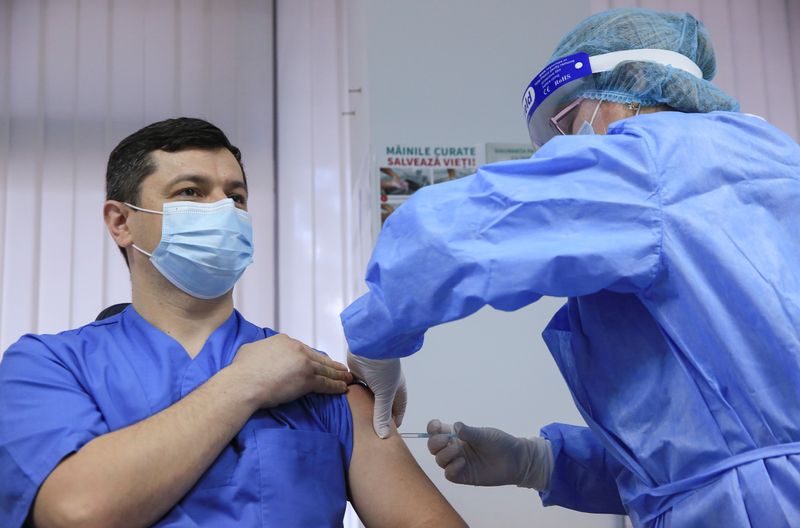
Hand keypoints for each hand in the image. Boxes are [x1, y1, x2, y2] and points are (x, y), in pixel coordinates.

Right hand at [230, 334, 352, 408]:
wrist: (244, 383)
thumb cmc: (242, 370)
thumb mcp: (251, 350)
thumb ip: (262, 349)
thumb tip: (260, 352)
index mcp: (284, 341)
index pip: (304, 350)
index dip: (312, 357)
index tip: (318, 362)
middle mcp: (297, 349)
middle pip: (318, 358)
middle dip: (331, 364)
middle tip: (341, 369)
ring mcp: (304, 363)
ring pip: (326, 370)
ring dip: (338, 375)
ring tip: (347, 378)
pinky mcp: (308, 379)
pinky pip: (326, 383)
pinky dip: (336, 386)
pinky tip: (342, 387)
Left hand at [347, 351, 406, 437]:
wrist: (369, 347)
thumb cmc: (383, 370)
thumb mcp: (385, 395)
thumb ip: (382, 415)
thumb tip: (384, 436)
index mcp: (397, 389)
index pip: (398, 407)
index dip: (395, 419)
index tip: (389, 433)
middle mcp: (385, 385)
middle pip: (381, 404)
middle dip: (377, 415)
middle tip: (370, 431)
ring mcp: (371, 379)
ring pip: (367, 397)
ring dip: (363, 405)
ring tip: (357, 421)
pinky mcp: (358, 374)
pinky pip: (355, 388)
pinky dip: (352, 396)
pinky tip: (347, 406)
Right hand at [426, 419, 552, 490]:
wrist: (515, 460)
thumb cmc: (500, 444)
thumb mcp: (484, 435)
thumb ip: (469, 432)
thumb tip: (454, 426)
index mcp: (457, 435)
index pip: (437, 431)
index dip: (432, 428)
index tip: (437, 426)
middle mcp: (455, 448)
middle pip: (434, 446)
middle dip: (436, 442)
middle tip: (447, 440)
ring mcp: (458, 462)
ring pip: (439, 460)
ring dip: (445, 454)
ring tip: (459, 451)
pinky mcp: (463, 476)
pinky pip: (448, 474)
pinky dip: (451, 468)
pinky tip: (462, 462)